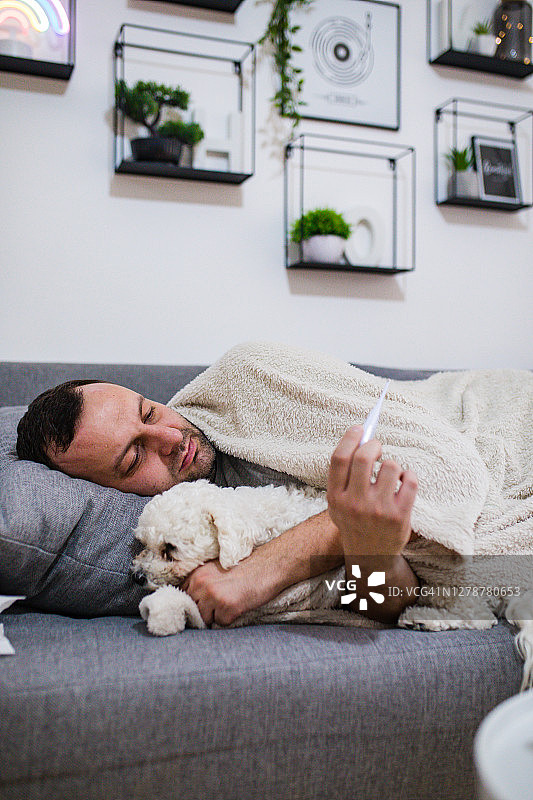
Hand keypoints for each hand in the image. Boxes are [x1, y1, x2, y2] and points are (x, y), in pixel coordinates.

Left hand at [181, 558, 268, 626]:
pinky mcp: (227, 608)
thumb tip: (192, 601)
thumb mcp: (217, 569)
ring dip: (216, 616)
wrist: (269, 565)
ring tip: (231, 603)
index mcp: (197, 574)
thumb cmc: (246, 567)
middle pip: (192, 610)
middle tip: (219, 605)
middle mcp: (201, 584)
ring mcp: (213, 596)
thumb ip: (202, 582)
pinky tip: (239, 605)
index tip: (200, 605)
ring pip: (204, 619)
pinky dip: (230, 619)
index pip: (182, 595)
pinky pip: (221, 623)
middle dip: (203, 611)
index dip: (192, 602)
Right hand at [327, 426, 417, 556]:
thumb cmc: (354, 521)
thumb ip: (344, 475)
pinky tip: (404, 482)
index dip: (350, 438)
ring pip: (391, 466)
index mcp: (336, 497)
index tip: (360, 428)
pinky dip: (409, 475)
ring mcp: (378, 510)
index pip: (340, 459)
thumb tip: (360, 438)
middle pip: (364, 457)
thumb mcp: (338, 503)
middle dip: (374, 444)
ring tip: (391, 475)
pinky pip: (411, 480)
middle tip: (377, 447)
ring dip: (392, 464)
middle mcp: (355, 503)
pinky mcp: (400, 516)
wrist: (370, 557)